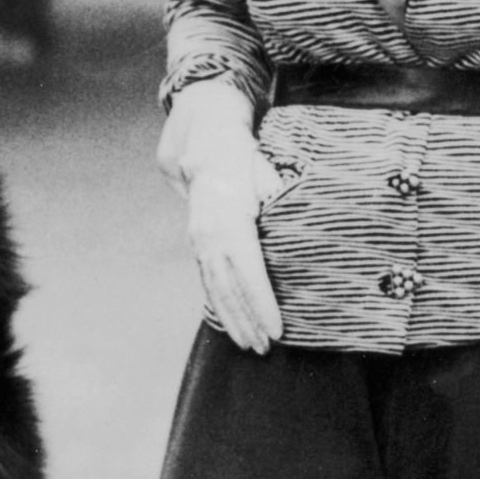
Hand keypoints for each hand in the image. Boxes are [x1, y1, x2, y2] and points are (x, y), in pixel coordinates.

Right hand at [157, 79, 282, 355]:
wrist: (201, 129)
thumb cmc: (238, 145)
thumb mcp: (257, 160)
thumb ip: (268, 182)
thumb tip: (281, 200)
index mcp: (227, 217)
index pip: (248, 270)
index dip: (262, 303)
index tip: (278, 329)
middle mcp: (208, 233)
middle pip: (229, 288)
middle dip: (248, 322)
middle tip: (266, 349)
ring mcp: (199, 239)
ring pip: (215, 288)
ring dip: (233, 319)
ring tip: (251, 346)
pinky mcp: (198, 240)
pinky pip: (208, 279)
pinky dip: (220, 303)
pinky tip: (230, 322)